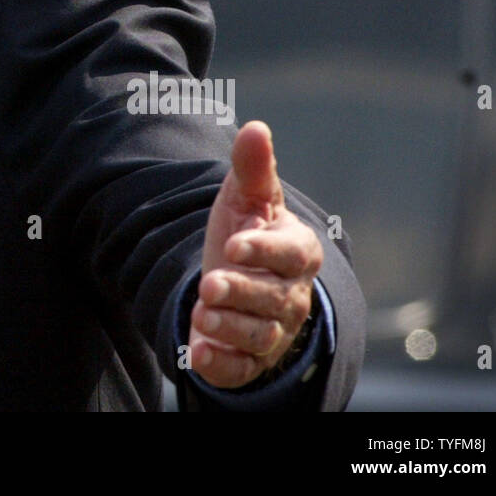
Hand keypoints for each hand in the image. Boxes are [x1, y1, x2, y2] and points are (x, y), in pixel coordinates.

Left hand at [189, 120, 321, 387]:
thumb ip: (252, 169)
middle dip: (241, 293)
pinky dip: (223, 365)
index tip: (233, 244)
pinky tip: (198, 353)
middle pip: (274, 299)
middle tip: (209, 286)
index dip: (263, 251)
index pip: (290, 254)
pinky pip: (242, 368)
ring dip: (230, 328)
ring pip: (259, 335)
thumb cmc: (246, 231)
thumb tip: (255, 127)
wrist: (236, 278)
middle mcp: (291, 294)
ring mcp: (275, 330)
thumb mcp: (244, 198)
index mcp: (297, 251)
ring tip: (201, 313)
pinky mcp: (252, 358)